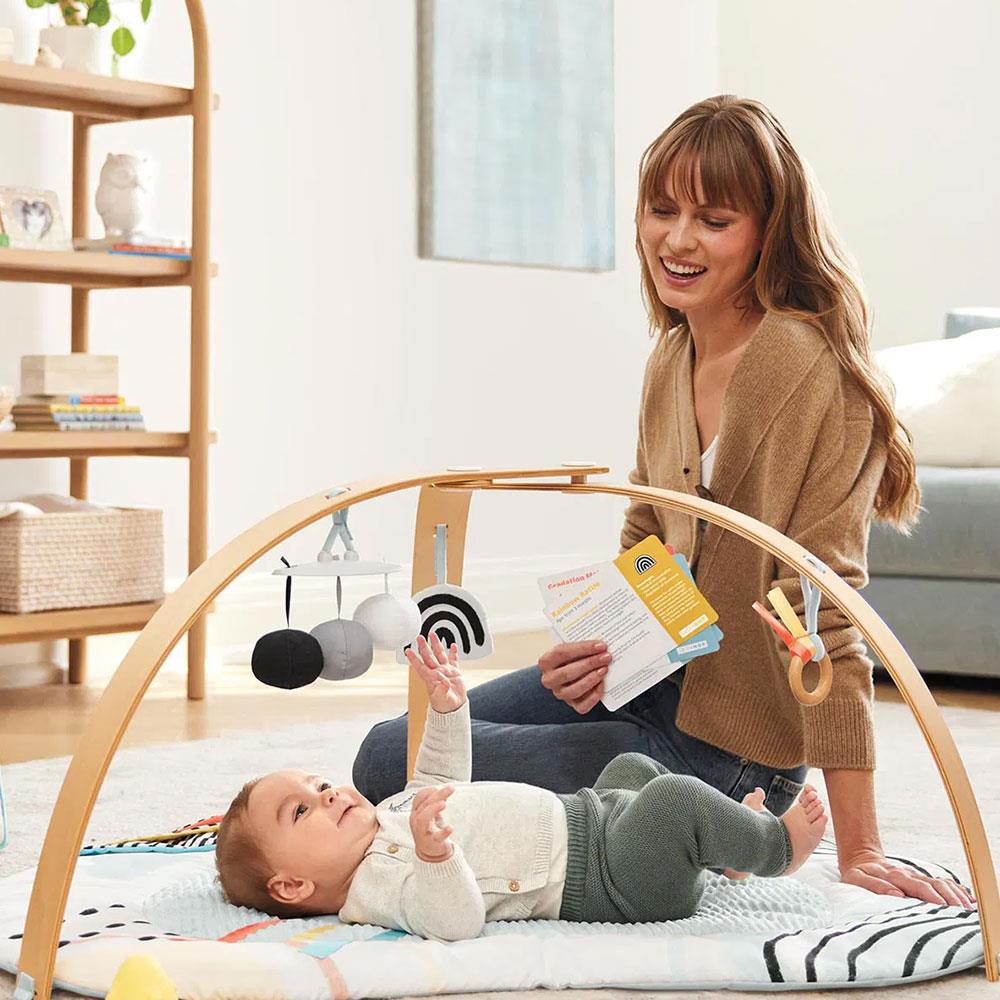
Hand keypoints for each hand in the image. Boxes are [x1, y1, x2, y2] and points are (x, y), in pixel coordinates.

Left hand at [406, 631, 466, 713]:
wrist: (454, 706)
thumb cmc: (445, 704)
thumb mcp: (443, 698)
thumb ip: (443, 690)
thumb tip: (444, 682)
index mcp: (431, 678)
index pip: (420, 666)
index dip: (413, 658)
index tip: (407, 651)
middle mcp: (437, 672)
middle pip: (428, 656)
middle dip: (424, 646)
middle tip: (419, 637)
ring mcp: (445, 670)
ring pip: (439, 654)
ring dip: (436, 644)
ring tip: (433, 634)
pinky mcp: (454, 671)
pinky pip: (453, 659)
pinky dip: (453, 652)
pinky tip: (452, 645)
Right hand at [409, 785, 454, 862]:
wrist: (429, 852)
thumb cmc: (429, 830)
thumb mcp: (430, 815)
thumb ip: (434, 803)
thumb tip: (443, 790)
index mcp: (416, 813)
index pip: (418, 799)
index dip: (427, 791)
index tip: (437, 788)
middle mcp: (417, 822)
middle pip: (424, 806)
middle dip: (437, 795)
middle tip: (450, 789)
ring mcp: (423, 833)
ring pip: (423, 819)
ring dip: (433, 809)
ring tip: (444, 804)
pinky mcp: (432, 843)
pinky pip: (436, 837)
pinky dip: (443, 832)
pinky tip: (450, 827)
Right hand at [537, 640, 611, 713]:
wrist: (572, 671)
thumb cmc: (574, 657)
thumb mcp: (573, 648)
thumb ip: (582, 647)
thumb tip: (600, 646)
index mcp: (546, 662)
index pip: (561, 653)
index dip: (583, 648)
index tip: (601, 645)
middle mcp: (549, 680)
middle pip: (568, 673)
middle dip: (590, 664)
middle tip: (606, 657)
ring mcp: (560, 694)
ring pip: (575, 690)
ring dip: (592, 679)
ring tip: (605, 669)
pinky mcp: (573, 705)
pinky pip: (583, 705)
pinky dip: (595, 694)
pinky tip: (602, 683)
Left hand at [840, 850, 975, 908]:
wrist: (860, 858)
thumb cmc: (858, 873)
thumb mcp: (857, 879)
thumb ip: (875, 886)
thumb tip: (897, 895)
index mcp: (894, 876)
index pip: (918, 886)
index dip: (932, 898)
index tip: (944, 909)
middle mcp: (908, 875)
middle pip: (934, 885)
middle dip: (950, 900)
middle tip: (962, 914)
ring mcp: (916, 876)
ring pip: (940, 883)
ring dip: (956, 895)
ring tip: (968, 909)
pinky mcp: (920, 879)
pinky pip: (942, 882)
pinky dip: (956, 890)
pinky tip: (968, 899)